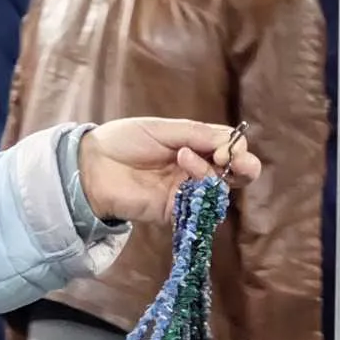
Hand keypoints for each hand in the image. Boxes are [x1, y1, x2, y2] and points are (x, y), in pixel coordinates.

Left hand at [78, 119, 262, 223]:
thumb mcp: (163, 128)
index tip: (223, 147)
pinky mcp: (177, 211)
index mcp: (195, 145)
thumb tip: (231, 143)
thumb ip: (198, 134)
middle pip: (236, 173)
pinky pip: (201, 208)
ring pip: (220, 188)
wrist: (94, 167)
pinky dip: (200, 194)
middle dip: (245, 167)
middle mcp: (196, 169)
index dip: (235, 147)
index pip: (230, 147)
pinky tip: (184, 178)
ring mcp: (188, 191)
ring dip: (208, 171)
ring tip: (183, 158)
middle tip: (239, 163)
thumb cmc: (124, 141)